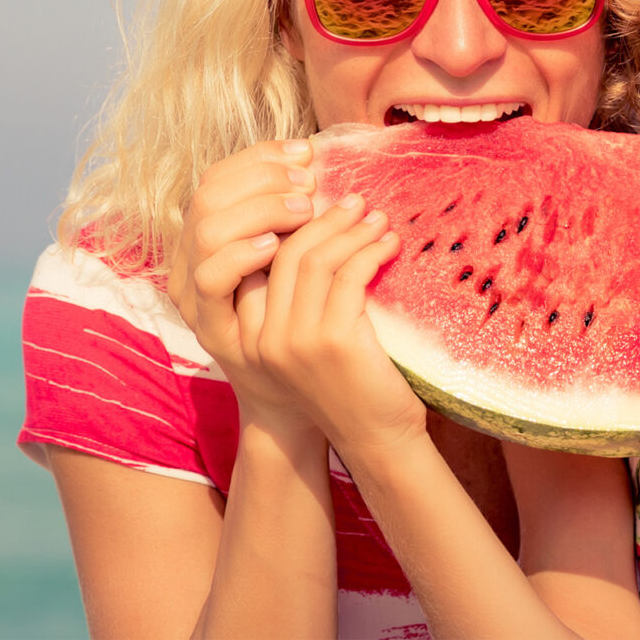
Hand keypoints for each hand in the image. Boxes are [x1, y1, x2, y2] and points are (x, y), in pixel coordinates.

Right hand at [169, 139, 320, 424]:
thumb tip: (312, 157)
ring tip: (311, 210)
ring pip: (210, 244)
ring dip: (263, 213)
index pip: (208, 190)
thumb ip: (287, 226)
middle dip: (258, 186)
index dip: (253, 162)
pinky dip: (268, 248)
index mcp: (203, 269)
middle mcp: (198, 298)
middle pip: (203, 213)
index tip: (303, 151)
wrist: (341, 409)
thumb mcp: (293, 274)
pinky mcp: (251, 342)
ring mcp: (223, 324)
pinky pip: (239, 278)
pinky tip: (306, 242)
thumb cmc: (320, 327)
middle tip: (310, 184)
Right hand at [245, 194, 431, 459]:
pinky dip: (371, 251)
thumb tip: (318, 233)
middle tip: (354, 201)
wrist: (375, 439)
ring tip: (377, 218)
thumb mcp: (309, 341)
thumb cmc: (349, 383)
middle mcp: (264, 338)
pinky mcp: (333, 341)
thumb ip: (298, 300)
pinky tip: (388, 245)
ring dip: (351, 230)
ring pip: (317, 259)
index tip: (316, 203)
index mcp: (251, 336)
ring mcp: (295, 341)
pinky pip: (350, 275)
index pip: (256, 261)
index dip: (285, 225)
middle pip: (285, 253)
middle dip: (322, 218)